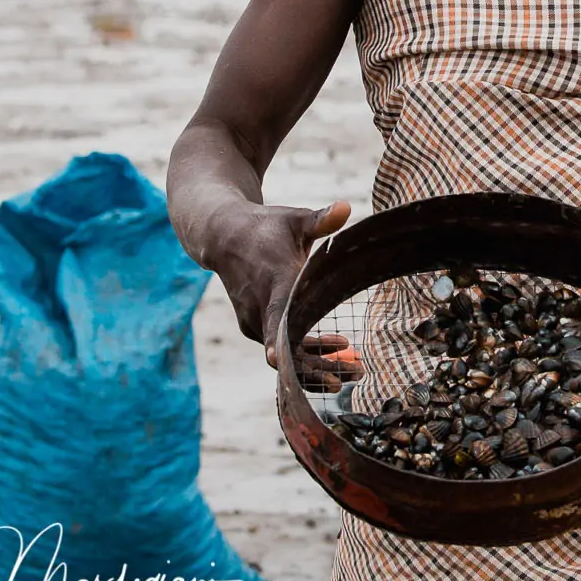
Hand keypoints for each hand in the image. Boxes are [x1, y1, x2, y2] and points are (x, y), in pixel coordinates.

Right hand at [206, 199, 351, 368]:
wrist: (225, 236)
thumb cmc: (267, 226)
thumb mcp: (295, 219)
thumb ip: (320, 220)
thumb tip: (346, 207)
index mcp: (273, 282)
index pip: (274, 320)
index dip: (281, 343)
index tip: (287, 364)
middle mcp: (259, 308)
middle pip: (287, 348)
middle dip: (319, 366)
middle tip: (355, 374)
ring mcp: (255, 321)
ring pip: (285, 353)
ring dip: (317, 365)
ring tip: (354, 371)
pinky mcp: (256, 326)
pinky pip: (282, 347)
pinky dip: (307, 355)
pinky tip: (337, 354)